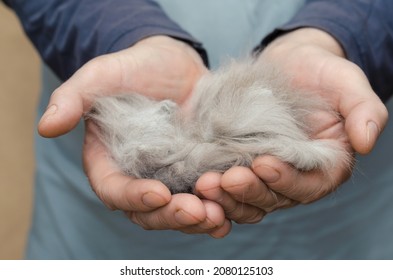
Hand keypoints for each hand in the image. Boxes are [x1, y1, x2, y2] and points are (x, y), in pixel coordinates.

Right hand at [38, 36, 230, 236]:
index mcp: (110, 161)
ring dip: (198, 220)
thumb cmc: (133, 69)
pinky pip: (205, 199)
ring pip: (179, 212)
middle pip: (149, 212)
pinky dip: (218, 208)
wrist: (174, 65)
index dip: (133, 198)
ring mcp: (171, 177)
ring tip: (218, 216)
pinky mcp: (197, 172)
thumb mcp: (101, 76)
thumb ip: (73, 98)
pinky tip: (233, 212)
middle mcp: (139, 176)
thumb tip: (46, 126)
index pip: (114, 190)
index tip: (158, 193)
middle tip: (196, 211)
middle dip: (171, 216)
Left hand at [196, 28, 387, 222]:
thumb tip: (365, 141)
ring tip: (204, 183)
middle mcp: (292, 178)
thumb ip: (362, 109)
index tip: (263, 163)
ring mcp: (262, 176)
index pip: (307, 185)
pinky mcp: (238, 166)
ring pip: (245, 200)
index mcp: (323, 167)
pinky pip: (225, 186)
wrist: (286, 66)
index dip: (286, 180)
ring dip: (224, 197)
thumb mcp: (346, 83)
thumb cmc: (319, 73)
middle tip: (222, 180)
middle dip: (247, 191)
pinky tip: (194, 181)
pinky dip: (212, 190)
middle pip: (271, 199)